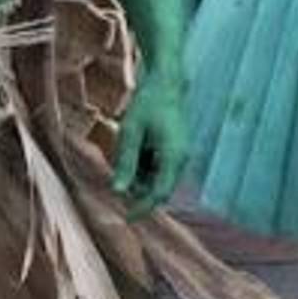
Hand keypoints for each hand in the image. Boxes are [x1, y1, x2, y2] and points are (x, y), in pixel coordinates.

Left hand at [108, 75, 192, 213]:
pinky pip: (159, 167)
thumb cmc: (147, 102)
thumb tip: (117, 191)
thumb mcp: (130, 132)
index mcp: (174, 156)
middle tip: (116, 179)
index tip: (125, 218)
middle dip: (138, 190)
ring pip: (158, 178)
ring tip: (126, 149)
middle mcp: (181, 159)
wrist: (166, 80)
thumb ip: (126, 162)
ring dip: (139, 175)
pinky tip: (135, 145)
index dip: (142, 208)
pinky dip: (144, 165)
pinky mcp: (176, 150)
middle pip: (159, 189)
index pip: (159, 193)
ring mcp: (181, 154)